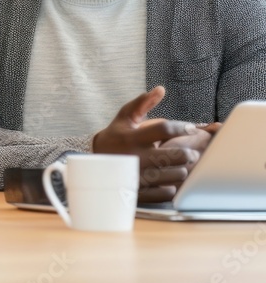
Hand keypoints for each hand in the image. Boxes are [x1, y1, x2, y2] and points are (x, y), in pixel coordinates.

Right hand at [92, 86, 199, 202]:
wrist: (91, 164)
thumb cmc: (114, 138)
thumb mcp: (124, 118)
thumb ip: (142, 103)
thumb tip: (160, 89)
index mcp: (132, 137)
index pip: (164, 129)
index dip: (182, 127)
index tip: (190, 128)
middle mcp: (134, 157)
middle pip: (174, 155)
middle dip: (188, 153)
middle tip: (191, 153)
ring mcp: (136, 176)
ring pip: (174, 175)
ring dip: (181, 170)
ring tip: (180, 166)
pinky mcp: (138, 192)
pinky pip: (165, 193)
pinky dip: (171, 187)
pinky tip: (167, 180)